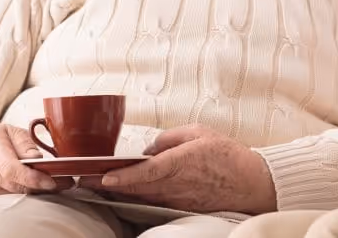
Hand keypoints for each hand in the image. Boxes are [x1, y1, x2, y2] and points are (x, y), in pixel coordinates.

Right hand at [0, 124, 72, 197]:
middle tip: (62, 182)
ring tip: (46, 183)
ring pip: (13, 195)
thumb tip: (37, 159)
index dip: (33, 178)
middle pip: (16, 186)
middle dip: (41, 185)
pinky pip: (5, 201)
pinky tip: (29, 188)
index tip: (52, 181)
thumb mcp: (11, 131)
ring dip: (32, 191)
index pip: (12, 170)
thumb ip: (26, 144)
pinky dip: (20, 195)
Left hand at [90, 125, 275, 213]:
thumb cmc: (228, 155)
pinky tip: (124, 194)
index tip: (104, 177)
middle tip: (86, 180)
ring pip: (142, 196)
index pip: (147, 171)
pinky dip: (137, 198)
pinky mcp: (181, 206)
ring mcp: (178, 197)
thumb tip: (150, 148)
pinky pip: (154, 201)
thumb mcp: (200, 132)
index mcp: (182, 162)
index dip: (124, 176)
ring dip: (119, 192)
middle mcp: (177, 183)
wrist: (251, 183)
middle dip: (110, 185)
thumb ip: (171, 137)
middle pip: (137, 187)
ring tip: (97, 186)